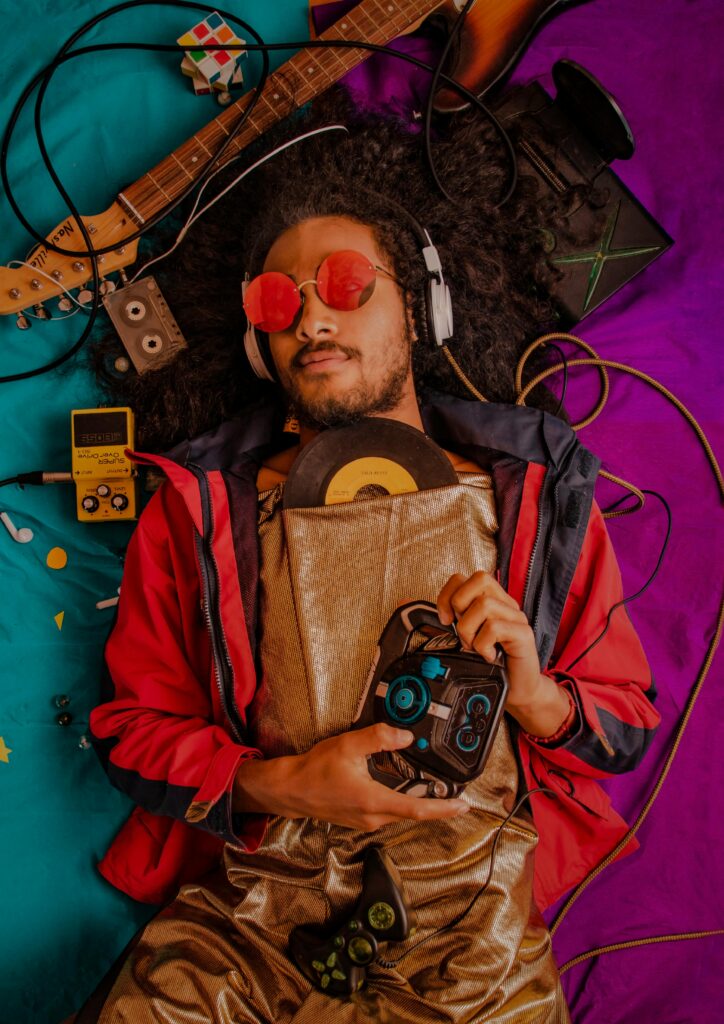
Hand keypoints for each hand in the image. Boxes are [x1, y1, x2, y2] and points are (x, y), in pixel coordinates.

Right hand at [233, 723, 469, 826]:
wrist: (290, 789)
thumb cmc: (314, 770)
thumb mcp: (348, 746)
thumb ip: (379, 738)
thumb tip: (405, 737)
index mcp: (374, 801)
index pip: (418, 809)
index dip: (444, 809)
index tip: (463, 806)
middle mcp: (373, 816)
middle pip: (413, 813)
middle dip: (436, 805)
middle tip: (455, 796)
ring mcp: (365, 820)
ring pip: (400, 813)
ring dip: (418, 804)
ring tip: (434, 792)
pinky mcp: (359, 818)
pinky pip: (388, 812)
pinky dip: (401, 802)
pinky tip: (402, 790)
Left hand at [436, 570, 544, 709]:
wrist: (519, 691)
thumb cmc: (490, 665)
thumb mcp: (461, 639)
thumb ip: (441, 621)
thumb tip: (404, 603)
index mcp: (490, 601)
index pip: (465, 578)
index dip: (448, 594)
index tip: (445, 620)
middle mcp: (505, 604)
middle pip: (479, 579)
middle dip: (460, 606)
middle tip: (461, 632)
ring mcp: (516, 618)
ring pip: (484, 604)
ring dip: (470, 630)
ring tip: (474, 647)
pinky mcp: (524, 634)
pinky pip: (495, 627)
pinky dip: (483, 644)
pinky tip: (487, 656)